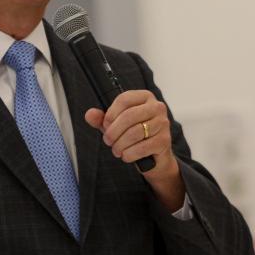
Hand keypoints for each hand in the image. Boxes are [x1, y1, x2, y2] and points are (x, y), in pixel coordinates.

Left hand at [84, 90, 185, 210]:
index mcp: (145, 97)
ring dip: (120, 145)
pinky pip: (141, 148)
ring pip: (134, 133)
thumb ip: (102, 119)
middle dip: (113, 132)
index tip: (105, 125)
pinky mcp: (164, 141)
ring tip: (116, 150)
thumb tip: (90, 114)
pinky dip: (129, 154)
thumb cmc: (135, 137)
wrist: (155, 158)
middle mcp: (157, 107)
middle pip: (129, 116)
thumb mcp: (116, 126)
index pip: (124, 99)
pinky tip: (126, 155)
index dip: (110, 114)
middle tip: (108, 141)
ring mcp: (163, 123)